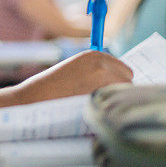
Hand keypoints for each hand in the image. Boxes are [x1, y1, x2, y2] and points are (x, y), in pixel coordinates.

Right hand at [14, 50, 132, 102]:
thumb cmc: (54, 88)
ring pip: (125, 94)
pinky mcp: (102, 95)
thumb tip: (123, 83)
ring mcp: (104, 79)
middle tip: (100, 99)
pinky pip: (117, 105)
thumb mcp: (76, 70)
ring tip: (95, 106)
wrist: (36, 98)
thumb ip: (98, 72)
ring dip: (114, 101)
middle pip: (128, 81)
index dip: (117, 82)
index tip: (110, 90)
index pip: (124, 70)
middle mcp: (102, 63)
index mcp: (95, 55)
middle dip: (119, 90)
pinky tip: (95, 111)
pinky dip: (110, 109)